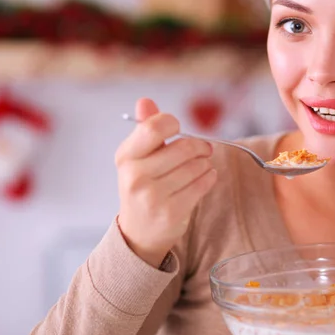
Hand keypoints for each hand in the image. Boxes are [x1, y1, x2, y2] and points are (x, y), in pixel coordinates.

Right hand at [115, 98, 216, 267]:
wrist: (138, 232)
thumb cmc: (142, 186)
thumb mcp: (137, 158)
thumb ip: (144, 129)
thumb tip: (145, 101)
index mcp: (125, 157)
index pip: (152, 127)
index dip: (172, 123)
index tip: (178, 128)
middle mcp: (135, 176)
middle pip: (183, 147)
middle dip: (199, 146)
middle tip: (204, 149)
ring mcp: (153, 196)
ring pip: (196, 166)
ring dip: (205, 163)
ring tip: (202, 165)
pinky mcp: (171, 212)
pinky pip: (202, 185)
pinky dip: (209, 177)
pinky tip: (205, 177)